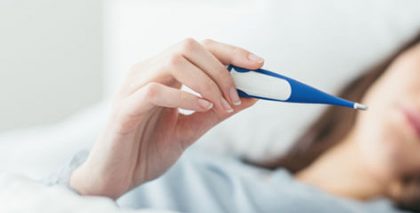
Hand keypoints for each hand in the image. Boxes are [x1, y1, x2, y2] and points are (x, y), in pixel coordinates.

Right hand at [70, 38, 262, 198]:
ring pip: (174, 61)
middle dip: (221, 68)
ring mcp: (133, 87)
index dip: (230, 51)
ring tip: (221, 105)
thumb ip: (217, 112)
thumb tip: (252, 96)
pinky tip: (202, 108)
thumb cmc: (148, 151)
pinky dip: (184, 97)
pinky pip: (156, 90)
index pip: (199, 48)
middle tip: (237, 95)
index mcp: (163, 73)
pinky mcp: (124, 108)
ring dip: (207, 82)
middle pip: (189, 47)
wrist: (117, 178)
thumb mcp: (191, 130)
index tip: (258, 64)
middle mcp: (147, 72)